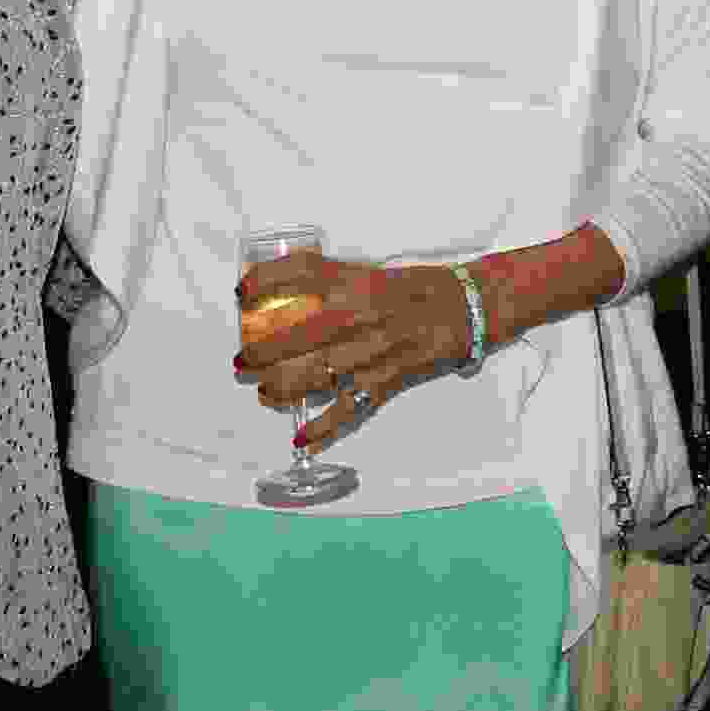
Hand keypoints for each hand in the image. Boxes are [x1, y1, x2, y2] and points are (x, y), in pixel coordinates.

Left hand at [236, 254, 473, 447]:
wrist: (467, 310)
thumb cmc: (418, 288)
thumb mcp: (372, 271)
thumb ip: (329, 277)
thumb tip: (278, 285)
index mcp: (357, 282)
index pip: (300, 273)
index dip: (265, 281)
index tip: (241, 293)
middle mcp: (361, 316)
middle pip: (296, 334)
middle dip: (261, 351)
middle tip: (242, 360)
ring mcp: (373, 352)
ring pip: (314, 375)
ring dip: (280, 387)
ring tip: (263, 392)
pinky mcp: (387, 381)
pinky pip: (348, 409)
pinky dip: (322, 428)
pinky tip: (300, 439)